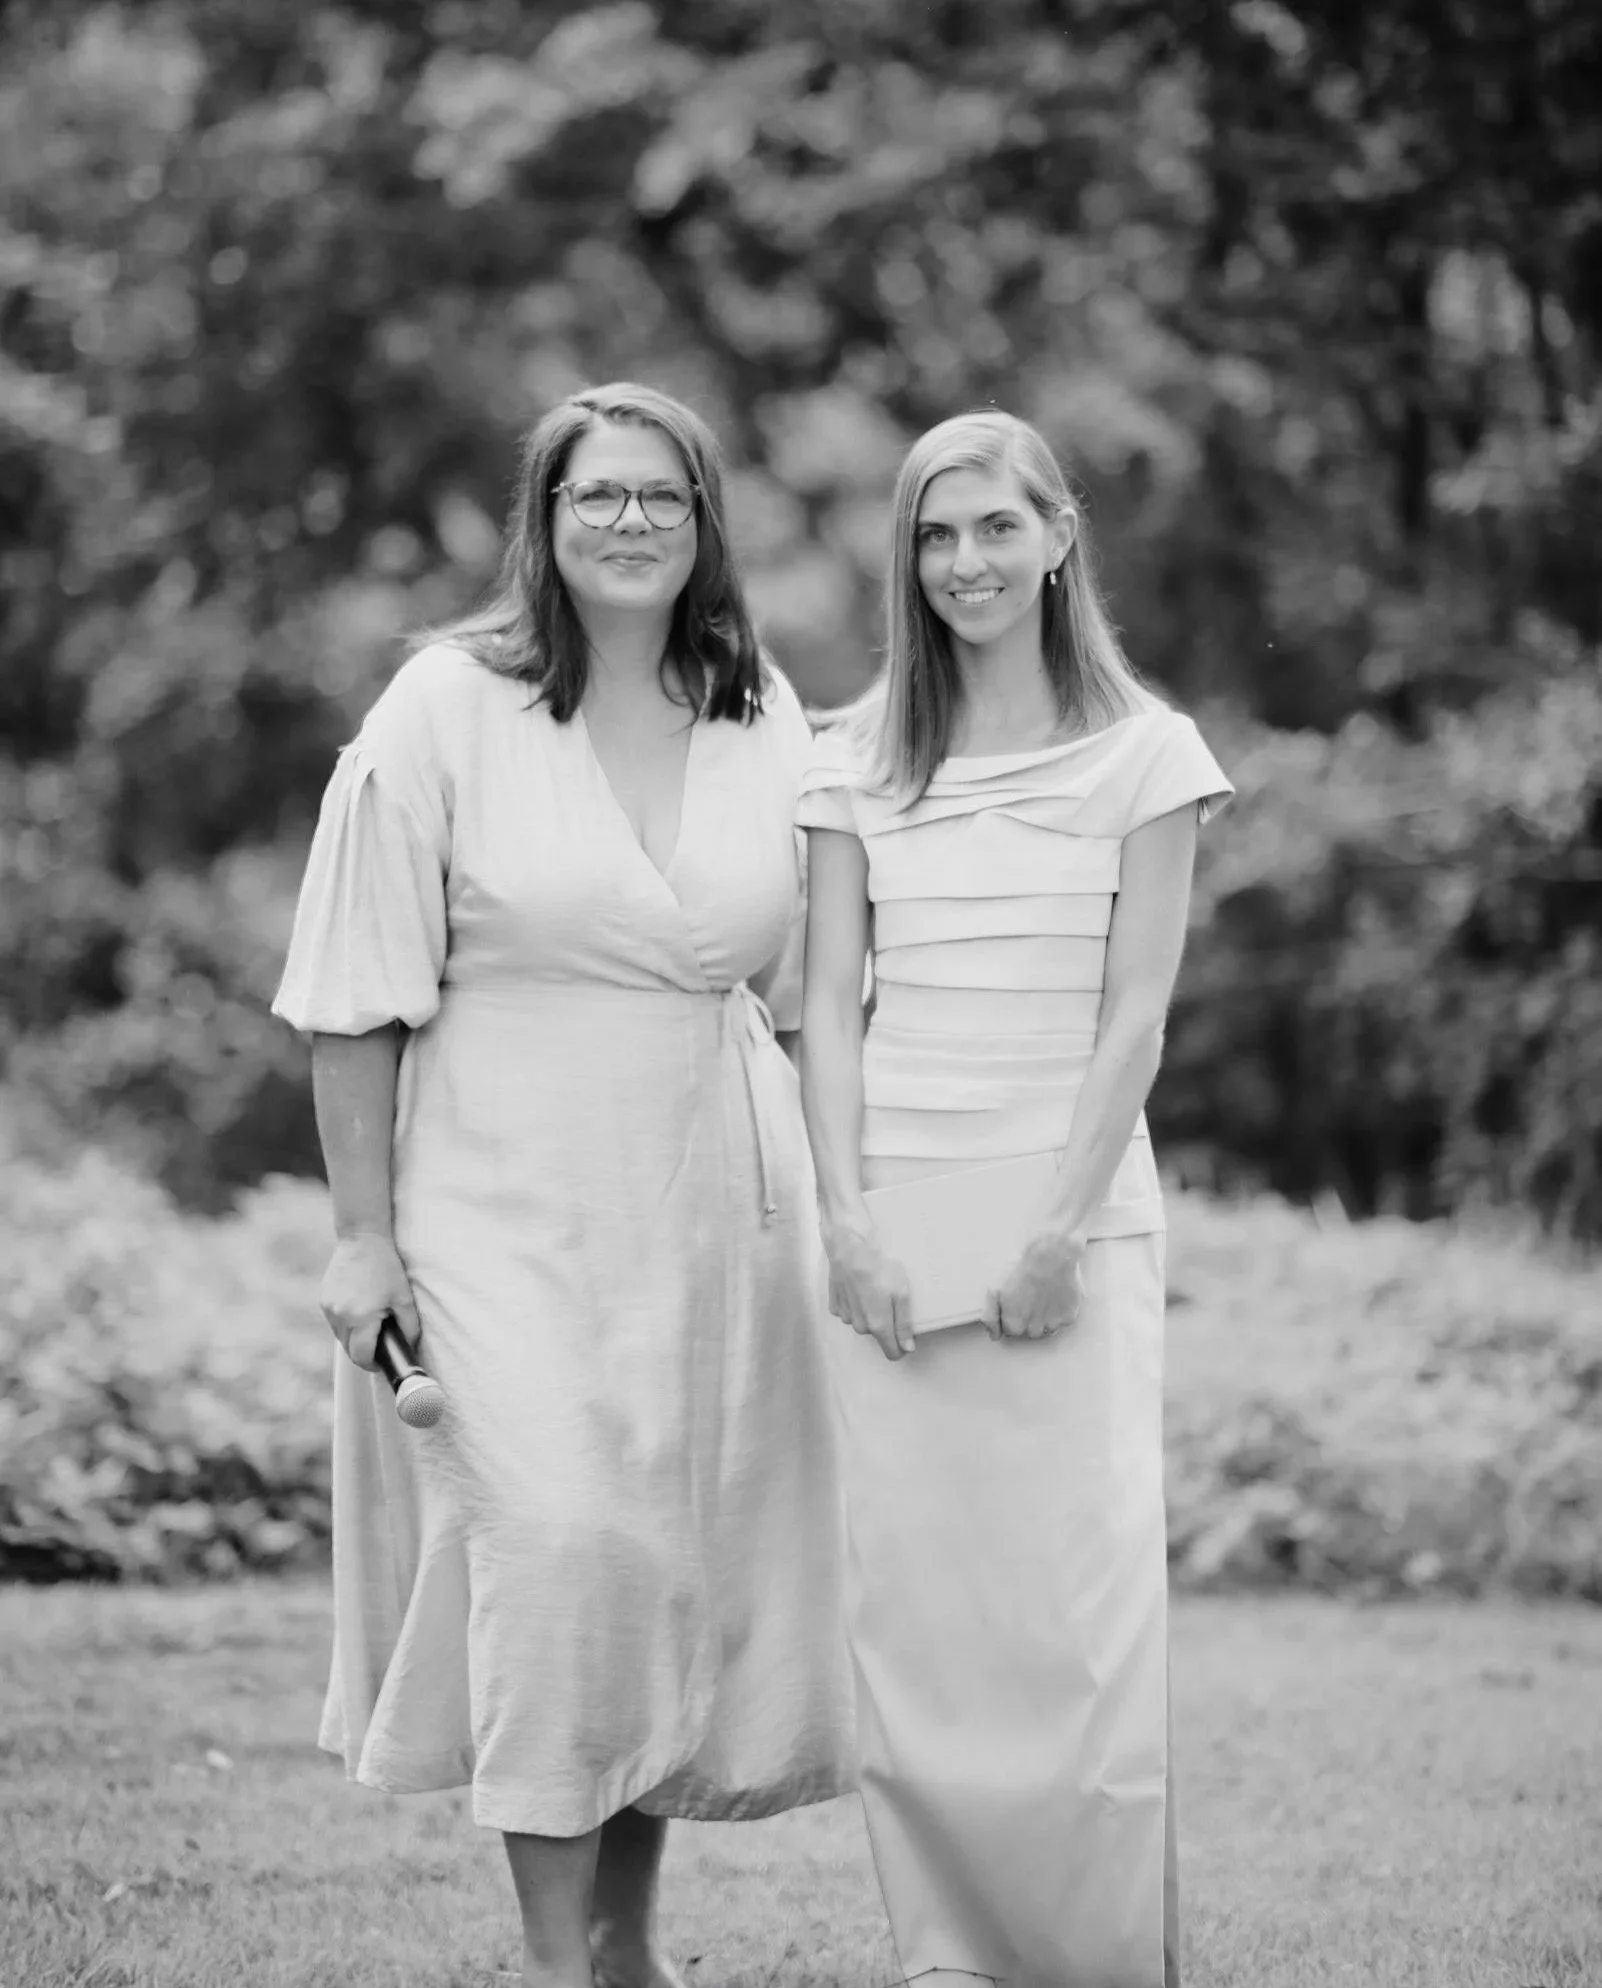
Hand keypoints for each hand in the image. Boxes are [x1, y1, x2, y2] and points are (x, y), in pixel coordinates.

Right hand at [319, 1231, 419, 1369]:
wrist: (362, 1239)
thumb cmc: (386, 1268)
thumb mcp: (404, 1298)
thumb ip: (409, 1328)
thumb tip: (408, 1348)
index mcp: (361, 1318)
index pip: (361, 1357)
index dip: (373, 1365)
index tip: (382, 1362)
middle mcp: (340, 1316)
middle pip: (349, 1351)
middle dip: (364, 1354)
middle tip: (380, 1346)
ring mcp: (328, 1308)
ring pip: (341, 1338)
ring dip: (354, 1339)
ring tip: (371, 1326)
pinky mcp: (323, 1300)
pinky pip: (335, 1323)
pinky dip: (347, 1324)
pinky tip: (359, 1311)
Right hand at [822, 1215, 915, 1361]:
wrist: (849, 1249)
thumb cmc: (879, 1268)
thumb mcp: (901, 1293)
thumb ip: (904, 1324)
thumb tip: (908, 1348)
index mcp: (878, 1326)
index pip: (892, 1353)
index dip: (902, 1346)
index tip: (906, 1330)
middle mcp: (860, 1327)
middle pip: (878, 1335)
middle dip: (886, 1322)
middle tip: (889, 1298)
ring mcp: (846, 1317)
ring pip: (863, 1323)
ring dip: (870, 1312)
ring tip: (872, 1288)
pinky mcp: (835, 1306)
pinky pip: (850, 1313)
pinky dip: (856, 1304)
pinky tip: (858, 1287)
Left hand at [984, 1229, 1085, 1342]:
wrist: (1051, 1254)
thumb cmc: (1022, 1268)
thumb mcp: (994, 1289)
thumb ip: (990, 1316)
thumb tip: (993, 1335)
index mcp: (1014, 1325)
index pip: (1011, 1330)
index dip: (1012, 1314)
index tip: (1016, 1300)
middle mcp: (1034, 1330)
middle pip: (1029, 1331)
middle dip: (1028, 1317)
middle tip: (1030, 1296)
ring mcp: (1053, 1325)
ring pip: (1047, 1329)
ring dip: (1044, 1317)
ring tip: (1043, 1295)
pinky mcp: (1069, 1317)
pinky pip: (1063, 1320)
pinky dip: (1060, 1310)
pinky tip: (1055, 1295)